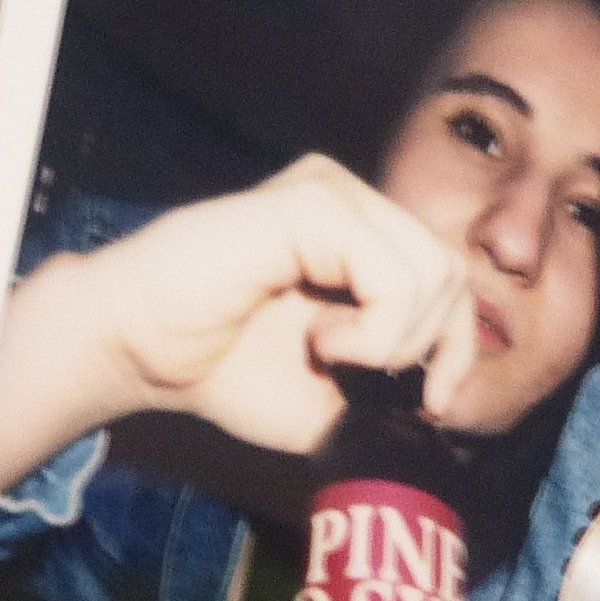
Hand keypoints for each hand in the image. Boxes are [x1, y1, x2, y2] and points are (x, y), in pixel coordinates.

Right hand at [76, 154, 479, 453]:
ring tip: (332, 356)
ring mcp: (333, 194)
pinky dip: (374, 332)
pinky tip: (323, 342)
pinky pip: (393, 275)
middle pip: (453, 273)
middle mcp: (351, 202)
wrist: (141, 351)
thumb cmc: (223, 372)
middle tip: (365, 379)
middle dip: (431, 349)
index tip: (428, 405)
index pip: (452, 279)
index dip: (457, 350)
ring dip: (395, 342)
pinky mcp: (314, 205)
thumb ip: (393, 391)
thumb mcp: (332, 400)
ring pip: (433, 272)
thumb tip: (454, 404)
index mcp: (359, 237)